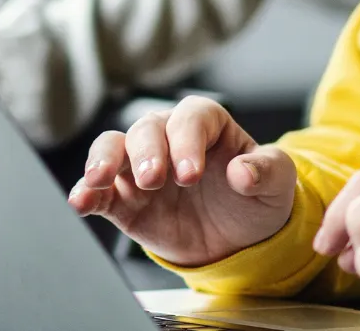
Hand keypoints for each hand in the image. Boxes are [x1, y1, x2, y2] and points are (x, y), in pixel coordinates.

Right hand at [67, 95, 296, 267]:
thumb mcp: (277, 184)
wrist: (238, 240)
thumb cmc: (256, 198)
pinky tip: (81, 201)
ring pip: (113, 147)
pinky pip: (100, 190)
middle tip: (153, 178)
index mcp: (207, 125)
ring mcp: (142, 167)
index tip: (191, 173)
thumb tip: (243, 171)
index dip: (188, 140)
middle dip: (146, 150)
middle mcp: (169, 138)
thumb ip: (267, 171)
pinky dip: (86, 192)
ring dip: (104, 160)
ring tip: (100, 179)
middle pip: (147, 128)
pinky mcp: (124, 199)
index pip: (192, 117)